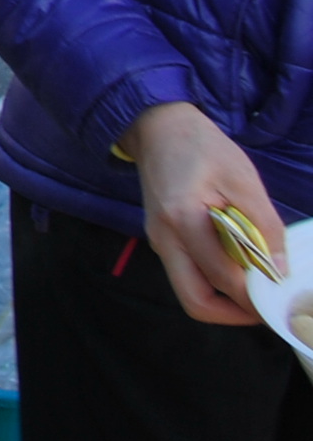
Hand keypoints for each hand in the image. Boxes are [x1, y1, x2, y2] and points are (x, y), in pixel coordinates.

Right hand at [126, 101, 282, 325]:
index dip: (257, 294)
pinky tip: (238, 266)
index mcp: (182, 220)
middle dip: (234, 314)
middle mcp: (164, 238)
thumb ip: (264, 225)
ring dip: (225, 299)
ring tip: (256, 286)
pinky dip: (214, 282)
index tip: (283, 295)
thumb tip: (279, 270)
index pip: (223, 278)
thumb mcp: (243, 178)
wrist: (158, 126)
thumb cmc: (202, 147)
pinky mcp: (161, 239)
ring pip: (190, 291)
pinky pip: (188, 274)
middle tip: (266, 306)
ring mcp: (158, 241)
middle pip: (195, 301)